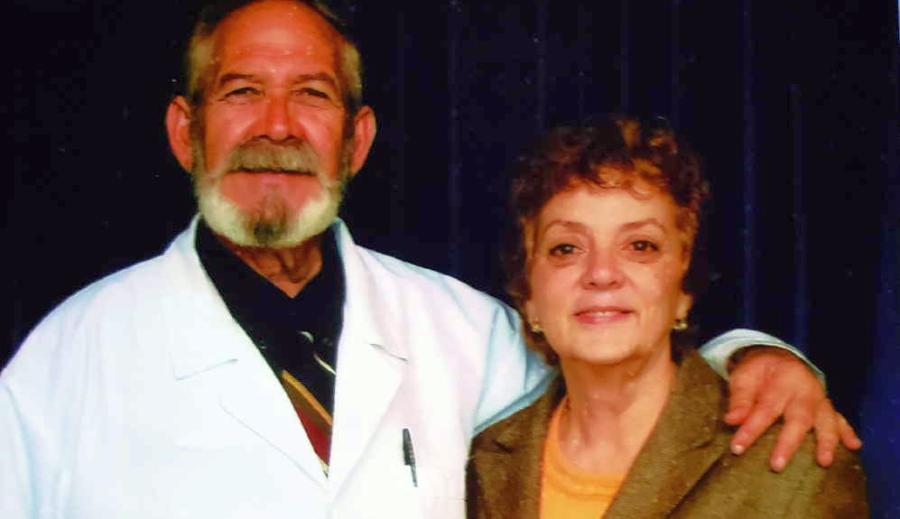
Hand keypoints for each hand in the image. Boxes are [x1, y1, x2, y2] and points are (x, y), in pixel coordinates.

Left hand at [723, 347, 861, 471]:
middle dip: (789, 443)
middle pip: (799, 418)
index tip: (737, 448)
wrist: (778, 355)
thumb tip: (732, 420)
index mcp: (781, 380)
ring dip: (827, 442)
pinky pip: (840, 419)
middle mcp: (804, 390)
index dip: (751, 429)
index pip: (765, 409)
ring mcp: (819, 398)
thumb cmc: (758, 370)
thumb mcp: (744, 377)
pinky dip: (847, 433)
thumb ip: (739, 399)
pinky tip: (854, 446)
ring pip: (826, 420)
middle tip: (777, 465)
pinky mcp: (826, 405)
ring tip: (823, 462)